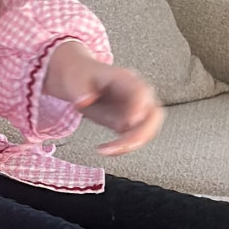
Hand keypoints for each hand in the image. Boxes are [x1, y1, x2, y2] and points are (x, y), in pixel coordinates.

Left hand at [42, 43, 163, 155]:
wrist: (80, 81)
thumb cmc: (80, 78)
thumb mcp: (74, 80)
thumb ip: (79, 90)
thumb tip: (84, 101)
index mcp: (125, 79)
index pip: (140, 91)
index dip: (139, 106)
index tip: (131, 122)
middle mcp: (137, 94)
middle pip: (154, 114)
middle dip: (142, 132)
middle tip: (123, 145)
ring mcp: (138, 110)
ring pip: (148, 129)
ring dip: (132, 143)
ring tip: (107, 150)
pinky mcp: (131, 124)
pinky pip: (135, 138)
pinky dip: (123, 147)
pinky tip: (105, 150)